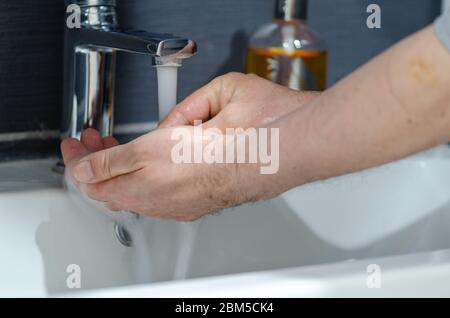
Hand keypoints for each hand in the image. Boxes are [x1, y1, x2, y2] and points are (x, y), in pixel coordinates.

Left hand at [62, 73, 312, 220]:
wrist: (297, 152)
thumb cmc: (269, 124)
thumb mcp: (222, 92)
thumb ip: (180, 112)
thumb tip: (162, 128)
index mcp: (166, 155)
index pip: (103, 165)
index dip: (82, 156)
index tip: (78, 149)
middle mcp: (168, 187)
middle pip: (108, 189)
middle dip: (90, 168)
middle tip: (87, 149)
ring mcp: (182, 205)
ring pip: (129, 203)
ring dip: (114, 180)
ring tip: (113, 158)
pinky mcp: (197, 211)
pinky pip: (152, 208)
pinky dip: (137, 192)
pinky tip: (142, 175)